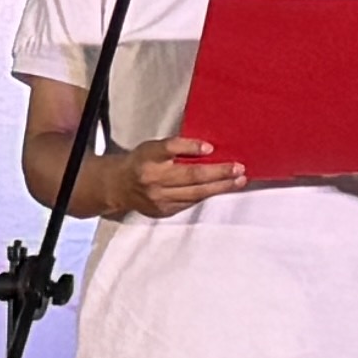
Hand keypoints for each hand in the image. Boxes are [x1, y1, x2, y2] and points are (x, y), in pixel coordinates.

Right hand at [112, 137, 245, 219]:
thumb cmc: (141, 162)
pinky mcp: (163, 211)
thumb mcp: (153, 147)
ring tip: (238, 180)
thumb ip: (176, 147)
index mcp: (149, 157)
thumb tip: (208, 148)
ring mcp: (158, 198)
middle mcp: (153, 178)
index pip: (169, 148)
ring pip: (195, 193)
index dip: (190, 147)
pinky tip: (222, 188)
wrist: (119, 187)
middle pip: (190, 175)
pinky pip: (190, 202)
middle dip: (218, 172)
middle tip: (238, 168)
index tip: (210, 147)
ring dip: (220, 186)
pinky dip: (207, 195)